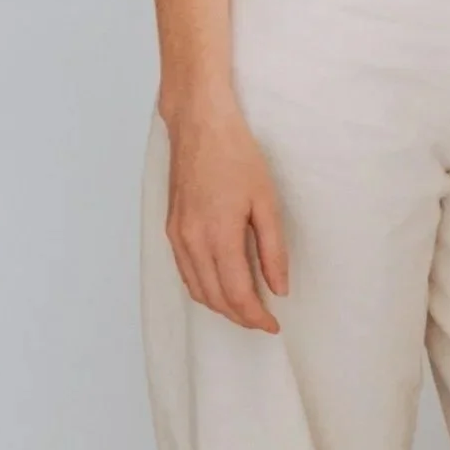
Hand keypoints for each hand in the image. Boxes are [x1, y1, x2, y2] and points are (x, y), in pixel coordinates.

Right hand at [162, 100, 288, 332]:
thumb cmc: (237, 155)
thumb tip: (279, 288)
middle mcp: (192, 241)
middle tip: (264, 320)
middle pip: (215, 298)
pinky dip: (202, 288)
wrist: (200, 124)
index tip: (274, 325)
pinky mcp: (170, 228)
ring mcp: (177, 236)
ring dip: (220, 306)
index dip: (256, 317)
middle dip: (240, 317)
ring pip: (196, 290)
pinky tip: (220, 286)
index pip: (237, 294)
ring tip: (246, 308)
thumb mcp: (266, 200)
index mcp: (218, 235)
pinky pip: (184, 272)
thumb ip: (273, 249)